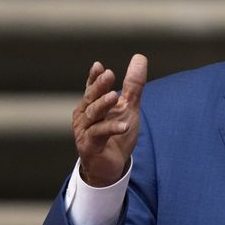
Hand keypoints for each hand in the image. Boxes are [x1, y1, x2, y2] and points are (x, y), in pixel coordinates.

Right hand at [72, 54, 147, 186]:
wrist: (110, 167)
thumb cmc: (117, 135)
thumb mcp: (128, 107)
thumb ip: (133, 85)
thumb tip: (139, 57)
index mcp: (92, 104)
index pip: (92, 87)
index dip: (94, 77)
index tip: (99, 66)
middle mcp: (85, 116)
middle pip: (91, 98)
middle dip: (99, 86)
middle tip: (109, 74)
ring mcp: (85, 131)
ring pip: (92, 115)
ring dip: (102, 105)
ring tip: (114, 97)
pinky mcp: (90, 146)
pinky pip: (99, 134)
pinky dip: (111, 129)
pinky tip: (124, 126)